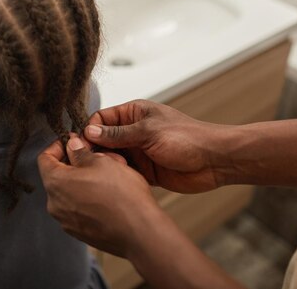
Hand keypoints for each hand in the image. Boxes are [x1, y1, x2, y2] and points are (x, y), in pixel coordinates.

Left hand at [37, 135, 154, 257]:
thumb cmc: (121, 193)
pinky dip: (89, 198)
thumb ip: (80, 152)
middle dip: (77, 163)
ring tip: (108, 175)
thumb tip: (71, 145)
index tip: (73, 140)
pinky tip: (109, 195)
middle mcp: (55, 205)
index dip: (58, 145)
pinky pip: (79, 209)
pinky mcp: (80, 233)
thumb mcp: (101, 161)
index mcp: (55, 183)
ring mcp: (67, 222)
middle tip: (98, 156)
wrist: (140, 232)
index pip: (45, 158)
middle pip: (59, 176)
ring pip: (71, 192)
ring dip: (84, 180)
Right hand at [84, 100, 232, 193]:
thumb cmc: (187, 138)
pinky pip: (123, 173)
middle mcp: (132, 131)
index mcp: (133, 113)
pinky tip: (115, 182)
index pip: (101, 118)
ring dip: (106, 165)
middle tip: (90, 162)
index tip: (82, 145)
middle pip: (102, 140)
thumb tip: (89, 131)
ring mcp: (138, 151)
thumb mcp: (148, 132)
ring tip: (105, 172)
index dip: (89, 130)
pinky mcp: (144, 170)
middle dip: (95, 150)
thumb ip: (117, 134)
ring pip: (111, 158)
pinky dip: (117, 177)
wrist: (214, 161)